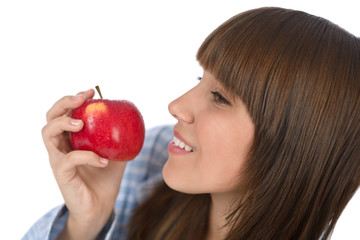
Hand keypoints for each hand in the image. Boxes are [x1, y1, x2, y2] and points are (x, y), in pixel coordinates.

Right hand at [42, 89, 126, 238]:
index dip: (74, 99)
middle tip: (81, 98)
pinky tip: (104, 160)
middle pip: (50, 117)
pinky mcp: (61, 174)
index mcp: (71, 138)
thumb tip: (136, 120)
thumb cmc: (106, 177)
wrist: (101, 206)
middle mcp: (60, 146)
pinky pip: (69, 160)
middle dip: (63, 103)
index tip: (92, 91)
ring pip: (48, 134)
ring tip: (81, 123)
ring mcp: (58, 160)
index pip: (65, 113)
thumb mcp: (117, 153)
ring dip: (64, 123)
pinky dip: (87, 156)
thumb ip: (121, 138)